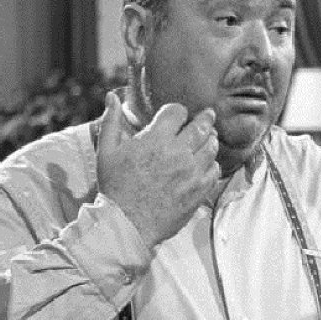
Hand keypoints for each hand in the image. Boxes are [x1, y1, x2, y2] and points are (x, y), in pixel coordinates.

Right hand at [97, 91, 220, 246]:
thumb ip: (111, 121)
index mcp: (155, 139)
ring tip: (208, 138)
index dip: (178, 111)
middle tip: (208, 115)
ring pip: (211, 146)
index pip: (178, 111)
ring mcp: (192, 171)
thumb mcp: (106, 152)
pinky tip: (205, 164)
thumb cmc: (115, 187)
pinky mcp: (199, 190)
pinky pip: (215, 170)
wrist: (127, 224)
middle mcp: (178, 152)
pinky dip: (211, 164)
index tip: (178, 115)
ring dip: (210, 140)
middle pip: (202, 125)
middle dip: (205, 117)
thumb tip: (112, 95)